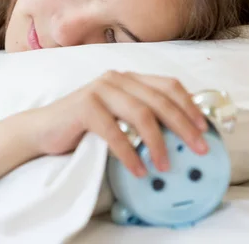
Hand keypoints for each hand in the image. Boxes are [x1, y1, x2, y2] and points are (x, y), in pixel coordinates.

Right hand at [25, 70, 208, 176]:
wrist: (44, 130)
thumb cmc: (84, 126)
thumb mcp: (118, 115)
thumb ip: (142, 114)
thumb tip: (180, 134)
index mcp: (129, 78)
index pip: (168, 85)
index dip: (190, 106)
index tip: (205, 128)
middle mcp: (116, 79)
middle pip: (160, 100)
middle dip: (183, 126)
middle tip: (199, 149)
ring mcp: (100, 90)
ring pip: (141, 114)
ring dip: (158, 143)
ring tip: (165, 166)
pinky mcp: (85, 107)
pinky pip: (114, 132)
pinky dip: (129, 153)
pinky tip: (138, 170)